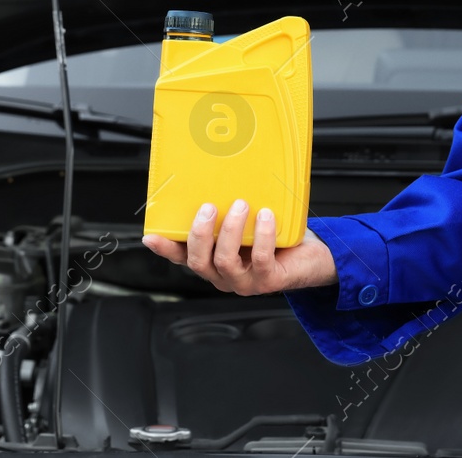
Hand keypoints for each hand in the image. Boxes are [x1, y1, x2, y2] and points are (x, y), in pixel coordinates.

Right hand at [142, 199, 337, 295]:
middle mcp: (224, 275)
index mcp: (213, 261)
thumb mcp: (247, 224)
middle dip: (199, 233)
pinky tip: (265, 217)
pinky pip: (260, 260)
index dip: (165, 249)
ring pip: (224, 261)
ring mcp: (244, 281)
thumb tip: (218, 179)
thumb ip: (229, 212)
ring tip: (240, 205)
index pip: (182, 257)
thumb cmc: (277, 237)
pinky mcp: (267, 281)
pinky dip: (261, 236)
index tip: (151, 236)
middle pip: (198, 261)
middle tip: (208, 207)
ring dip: (230, 231)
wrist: (310, 256)